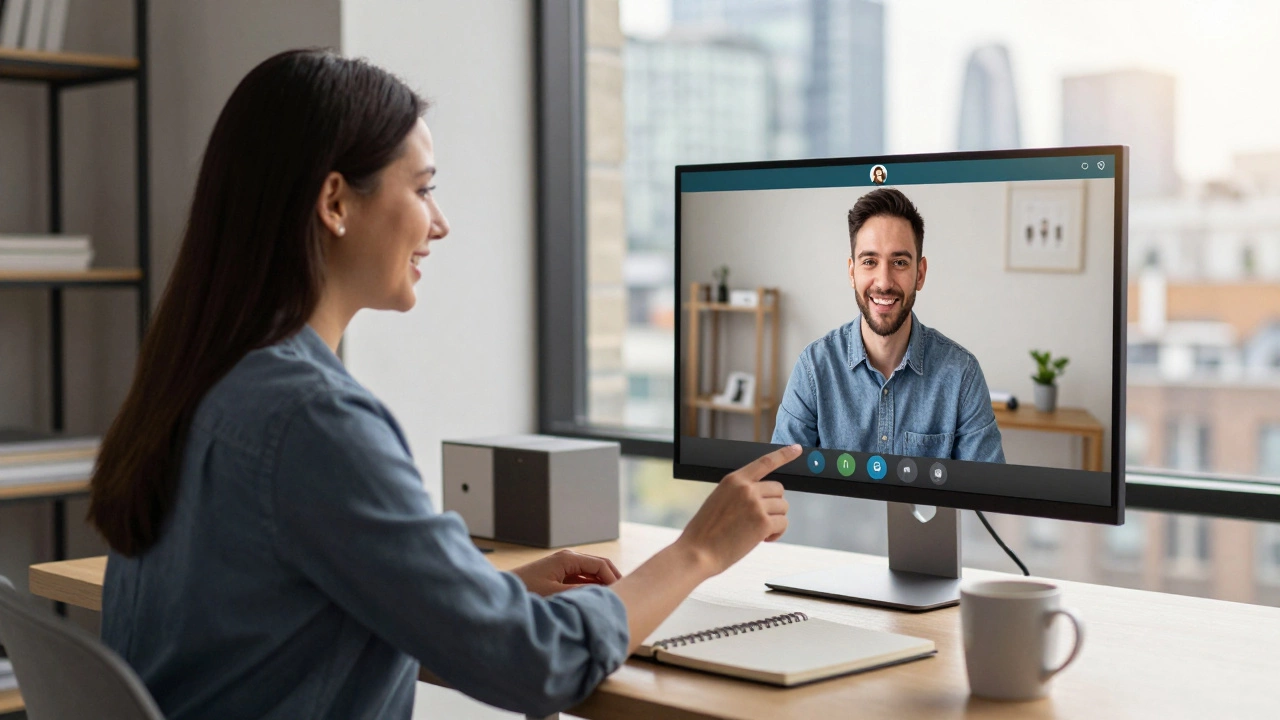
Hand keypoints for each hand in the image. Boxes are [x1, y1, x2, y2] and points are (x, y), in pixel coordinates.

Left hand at [510, 549, 622, 596]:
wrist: (503, 593)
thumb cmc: (525, 591)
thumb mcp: (555, 594)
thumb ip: (579, 592)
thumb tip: (602, 595)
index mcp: (568, 559)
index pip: (600, 564)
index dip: (614, 579)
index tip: (622, 595)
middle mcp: (568, 559)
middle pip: (599, 565)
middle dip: (612, 579)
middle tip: (625, 596)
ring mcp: (564, 566)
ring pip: (592, 572)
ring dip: (603, 584)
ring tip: (613, 600)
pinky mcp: (560, 575)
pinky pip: (583, 579)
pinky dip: (592, 587)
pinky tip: (597, 600)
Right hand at [675, 444, 800, 576]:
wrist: (697, 552)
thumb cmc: (705, 532)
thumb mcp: (719, 501)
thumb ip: (740, 493)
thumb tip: (765, 497)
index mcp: (733, 480)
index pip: (765, 462)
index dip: (784, 454)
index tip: (797, 449)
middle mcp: (746, 488)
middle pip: (779, 490)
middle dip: (773, 505)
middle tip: (759, 519)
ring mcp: (756, 504)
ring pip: (783, 508)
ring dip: (775, 520)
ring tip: (756, 531)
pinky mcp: (763, 523)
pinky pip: (783, 524)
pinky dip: (776, 533)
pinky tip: (761, 539)